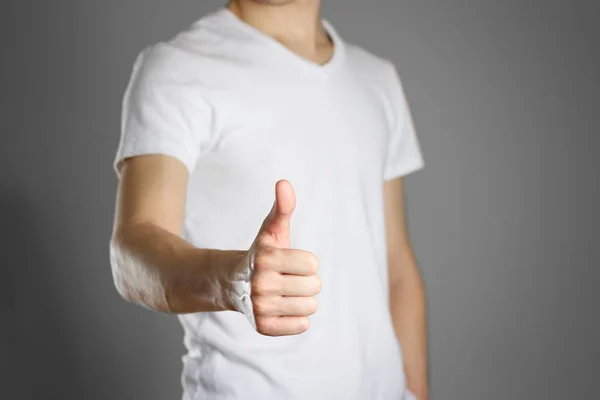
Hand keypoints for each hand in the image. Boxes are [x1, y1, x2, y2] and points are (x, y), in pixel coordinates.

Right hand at [246, 179, 320, 335]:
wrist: (232, 283)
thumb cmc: (261, 254)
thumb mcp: (271, 230)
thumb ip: (282, 208)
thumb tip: (284, 183)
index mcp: (266, 258)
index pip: (312, 264)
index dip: (305, 262)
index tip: (289, 262)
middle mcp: (261, 284)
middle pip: (314, 286)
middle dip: (305, 281)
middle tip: (285, 278)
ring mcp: (260, 307)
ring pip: (310, 307)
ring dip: (301, 299)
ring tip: (283, 292)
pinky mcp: (263, 326)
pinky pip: (301, 326)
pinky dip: (297, 318)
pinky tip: (282, 307)